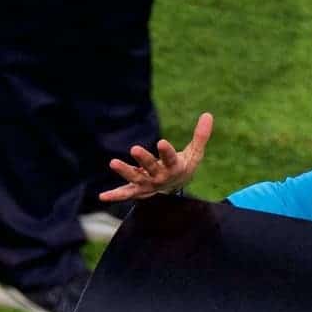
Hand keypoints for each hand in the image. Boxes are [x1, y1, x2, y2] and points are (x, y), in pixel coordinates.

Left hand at [98, 112, 213, 202]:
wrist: (177, 188)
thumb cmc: (185, 166)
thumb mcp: (195, 153)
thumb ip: (200, 136)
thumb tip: (208, 114)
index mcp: (175, 167)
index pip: (171, 158)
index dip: (166, 151)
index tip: (161, 142)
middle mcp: (161, 177)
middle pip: (151, 168)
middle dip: (144, 159)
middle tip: (135, 148)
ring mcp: (148, 185)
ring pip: (136, 179)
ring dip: (125, 171)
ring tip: (113, 162)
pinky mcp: (138, 190)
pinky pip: (126, 193)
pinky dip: (115, 196)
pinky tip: (102, 196)